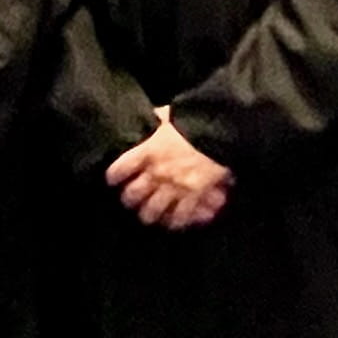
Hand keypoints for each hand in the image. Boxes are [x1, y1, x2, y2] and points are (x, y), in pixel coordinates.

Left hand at [106, 109, 233, 230]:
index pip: (118, 170)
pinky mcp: (193, 197)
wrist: (222, 132)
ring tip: (152, 215)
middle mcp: (156, 173)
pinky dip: (177, 221)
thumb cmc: (197, 121)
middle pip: (131, 196)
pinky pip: (179, 217)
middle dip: (131, 199)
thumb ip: (160, 118)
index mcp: (148, 152)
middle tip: (134, 199)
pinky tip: (176, 221)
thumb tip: (153, 116)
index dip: (114, 176)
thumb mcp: (174, 116)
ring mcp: (174, 188)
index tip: (115, 179)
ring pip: (151, 212)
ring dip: (151, 214)